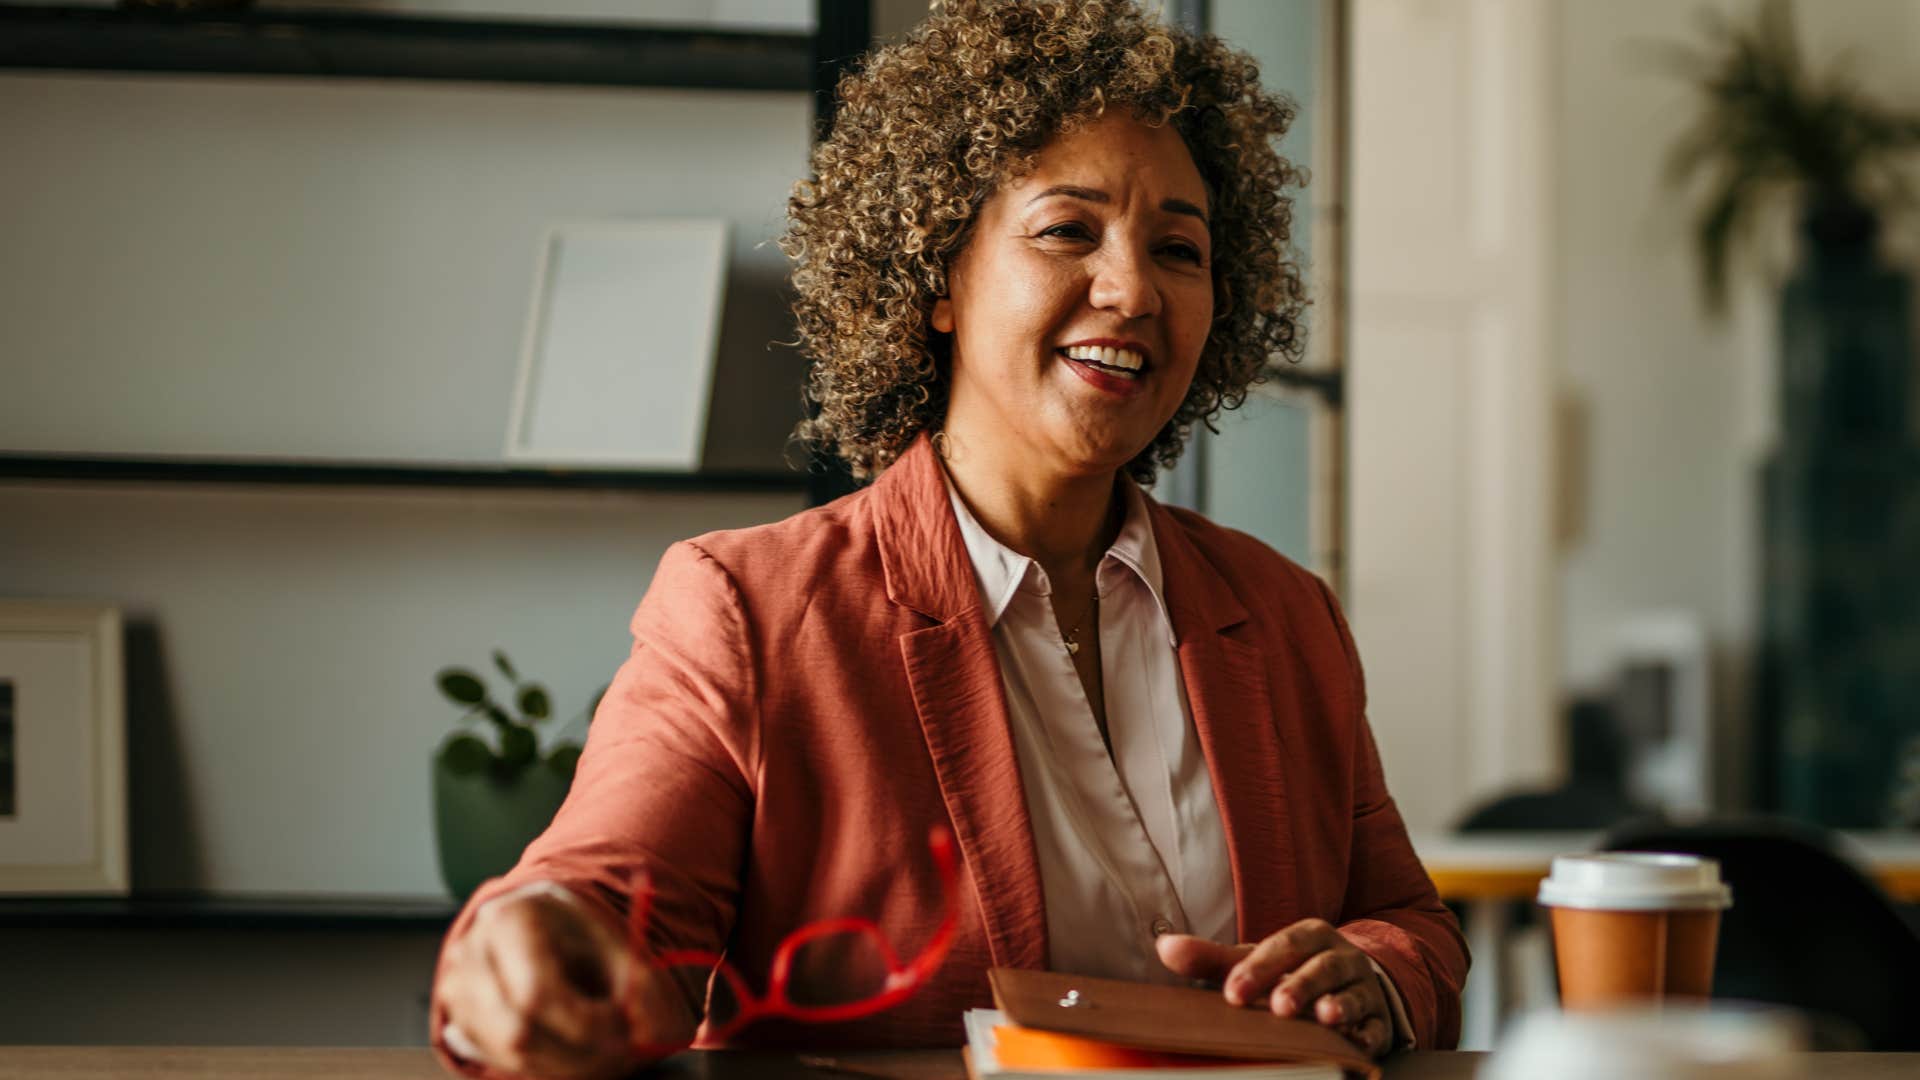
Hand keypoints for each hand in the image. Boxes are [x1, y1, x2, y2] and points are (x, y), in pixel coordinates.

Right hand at [433, 887, 695, 1078]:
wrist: (538, 927)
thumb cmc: (580, 934)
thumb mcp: (616, 943)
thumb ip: (643, 984)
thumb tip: (655, 1036)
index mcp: (508, 920)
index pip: (537, 995)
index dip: (585, 1025)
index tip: (624, 1030)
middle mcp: (469, 956)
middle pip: (517, 1035)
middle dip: (577, 1056)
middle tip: (621, 1051)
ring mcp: (455, 992)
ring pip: (510, 1057)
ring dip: (566, 1065)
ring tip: (604, 1047)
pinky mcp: (458, 1022)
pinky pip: (503, 1064)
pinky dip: (546, 1066)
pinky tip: (574, 1047)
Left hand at [1156, 918, 1392, 1057]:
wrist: (1350, 983)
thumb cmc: (1293, 972)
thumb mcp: (1258, 962)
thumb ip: (1213, 959)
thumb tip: (1164, 946)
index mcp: (1310, 937)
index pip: (1285, 945)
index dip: (1259, 967)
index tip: (1233, 993)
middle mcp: (1341, 958)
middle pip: (1324, 967)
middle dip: (1302, 985)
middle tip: (1280, 1007)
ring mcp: (1363, 989)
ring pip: (1355, 995)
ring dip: (1342, 1006)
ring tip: (1327, 1018)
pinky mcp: (1379, 1021)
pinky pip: (1377, 1028)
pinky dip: (1368, 1036)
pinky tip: (1357, 1045)